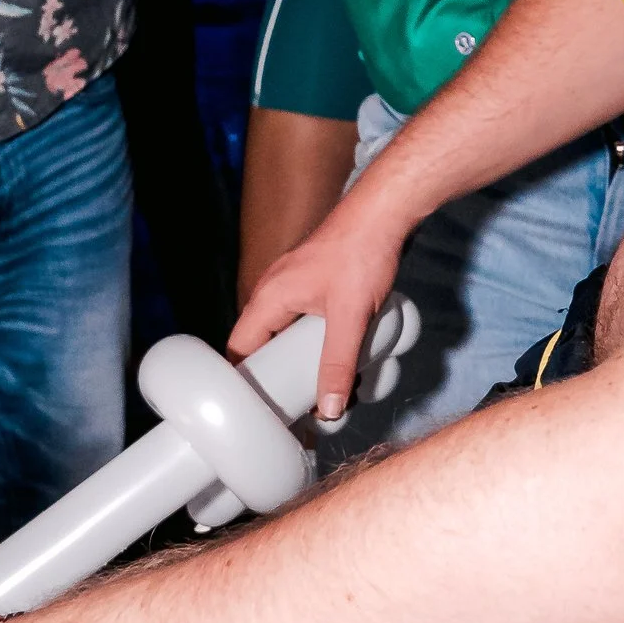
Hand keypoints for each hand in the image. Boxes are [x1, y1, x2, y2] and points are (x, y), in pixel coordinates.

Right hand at [229, 176, 406, 422]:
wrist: (384, 212)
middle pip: (262, 344)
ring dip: (303, 360)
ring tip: (329, 385)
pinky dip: (317, 341)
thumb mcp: (351, 317)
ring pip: (286, 333)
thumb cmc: (361, 253)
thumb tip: (331, 409)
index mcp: (268, 298)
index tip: (259, 409)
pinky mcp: (314, 284)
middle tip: (298, 405)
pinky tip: (343, 354)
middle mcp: (273, 291)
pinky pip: (304, 321)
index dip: (244, 381)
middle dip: (281, 377)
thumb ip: (339, 364)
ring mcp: (293, 286)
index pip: (239, 348)